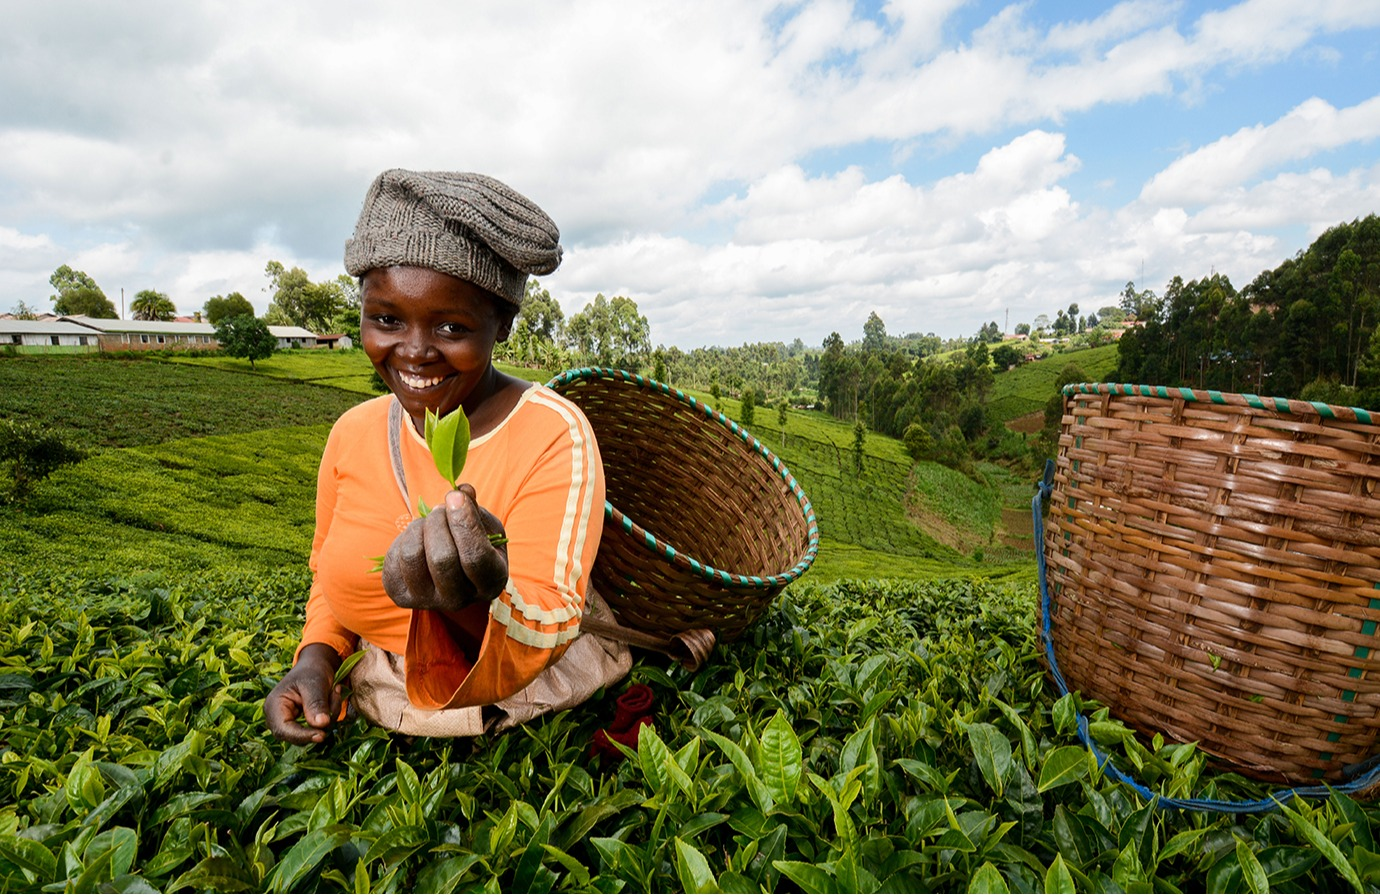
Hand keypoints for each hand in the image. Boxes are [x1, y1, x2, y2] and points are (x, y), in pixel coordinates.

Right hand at [264, 643, 342, 744]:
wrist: (315, 665)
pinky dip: (330, 716)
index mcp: (274, 706)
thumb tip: (321, 725)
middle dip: (320, 722)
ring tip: (334, 691)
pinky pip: (318, 728)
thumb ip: (316, 703)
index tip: (322, 735)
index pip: (283, 730)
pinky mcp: (302, 724)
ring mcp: (290, 722)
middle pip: (297, 735)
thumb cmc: (311, 670)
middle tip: (335, 696)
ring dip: (329, 716)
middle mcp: (278, 718)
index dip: (302, 736)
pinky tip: (333, 697)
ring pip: (311, 732)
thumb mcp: (314, 682)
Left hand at [382, 484, 507, 612]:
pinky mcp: (400, 596)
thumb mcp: (484, 525)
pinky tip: (417, 538)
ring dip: (419, 527)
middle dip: (438, 522)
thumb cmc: (473, 542)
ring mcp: (427, 601)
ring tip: (429, 522)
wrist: (450, 570)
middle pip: (442, 558)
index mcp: (490, 582)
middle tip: (440, 509)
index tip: (455, 497)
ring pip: (413, 556)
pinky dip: (404, 538)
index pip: (475, 557)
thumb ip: (475, 508)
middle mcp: (459, 600)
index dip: (463, 523)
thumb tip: (462, 491)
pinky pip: (395, 558)